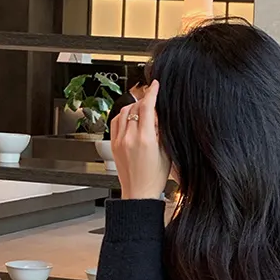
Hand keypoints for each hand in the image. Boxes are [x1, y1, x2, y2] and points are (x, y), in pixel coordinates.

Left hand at [109, 78, 166, 203]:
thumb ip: (162, 131)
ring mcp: (119, 141)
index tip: (155, 85)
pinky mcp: (113, 145)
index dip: (152, 93)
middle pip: (134, 107)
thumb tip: (159, 113)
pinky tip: (131, 119)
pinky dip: (123, 116)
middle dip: (143, 100)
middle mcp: (129, 138)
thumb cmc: (155, 178)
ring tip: (142, 110)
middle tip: (152, 100)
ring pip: (123, 112)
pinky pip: (116, 122)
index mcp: (145, 139)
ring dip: (133, 106)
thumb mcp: (167, 152)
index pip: (146, 107)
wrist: (139, 194)